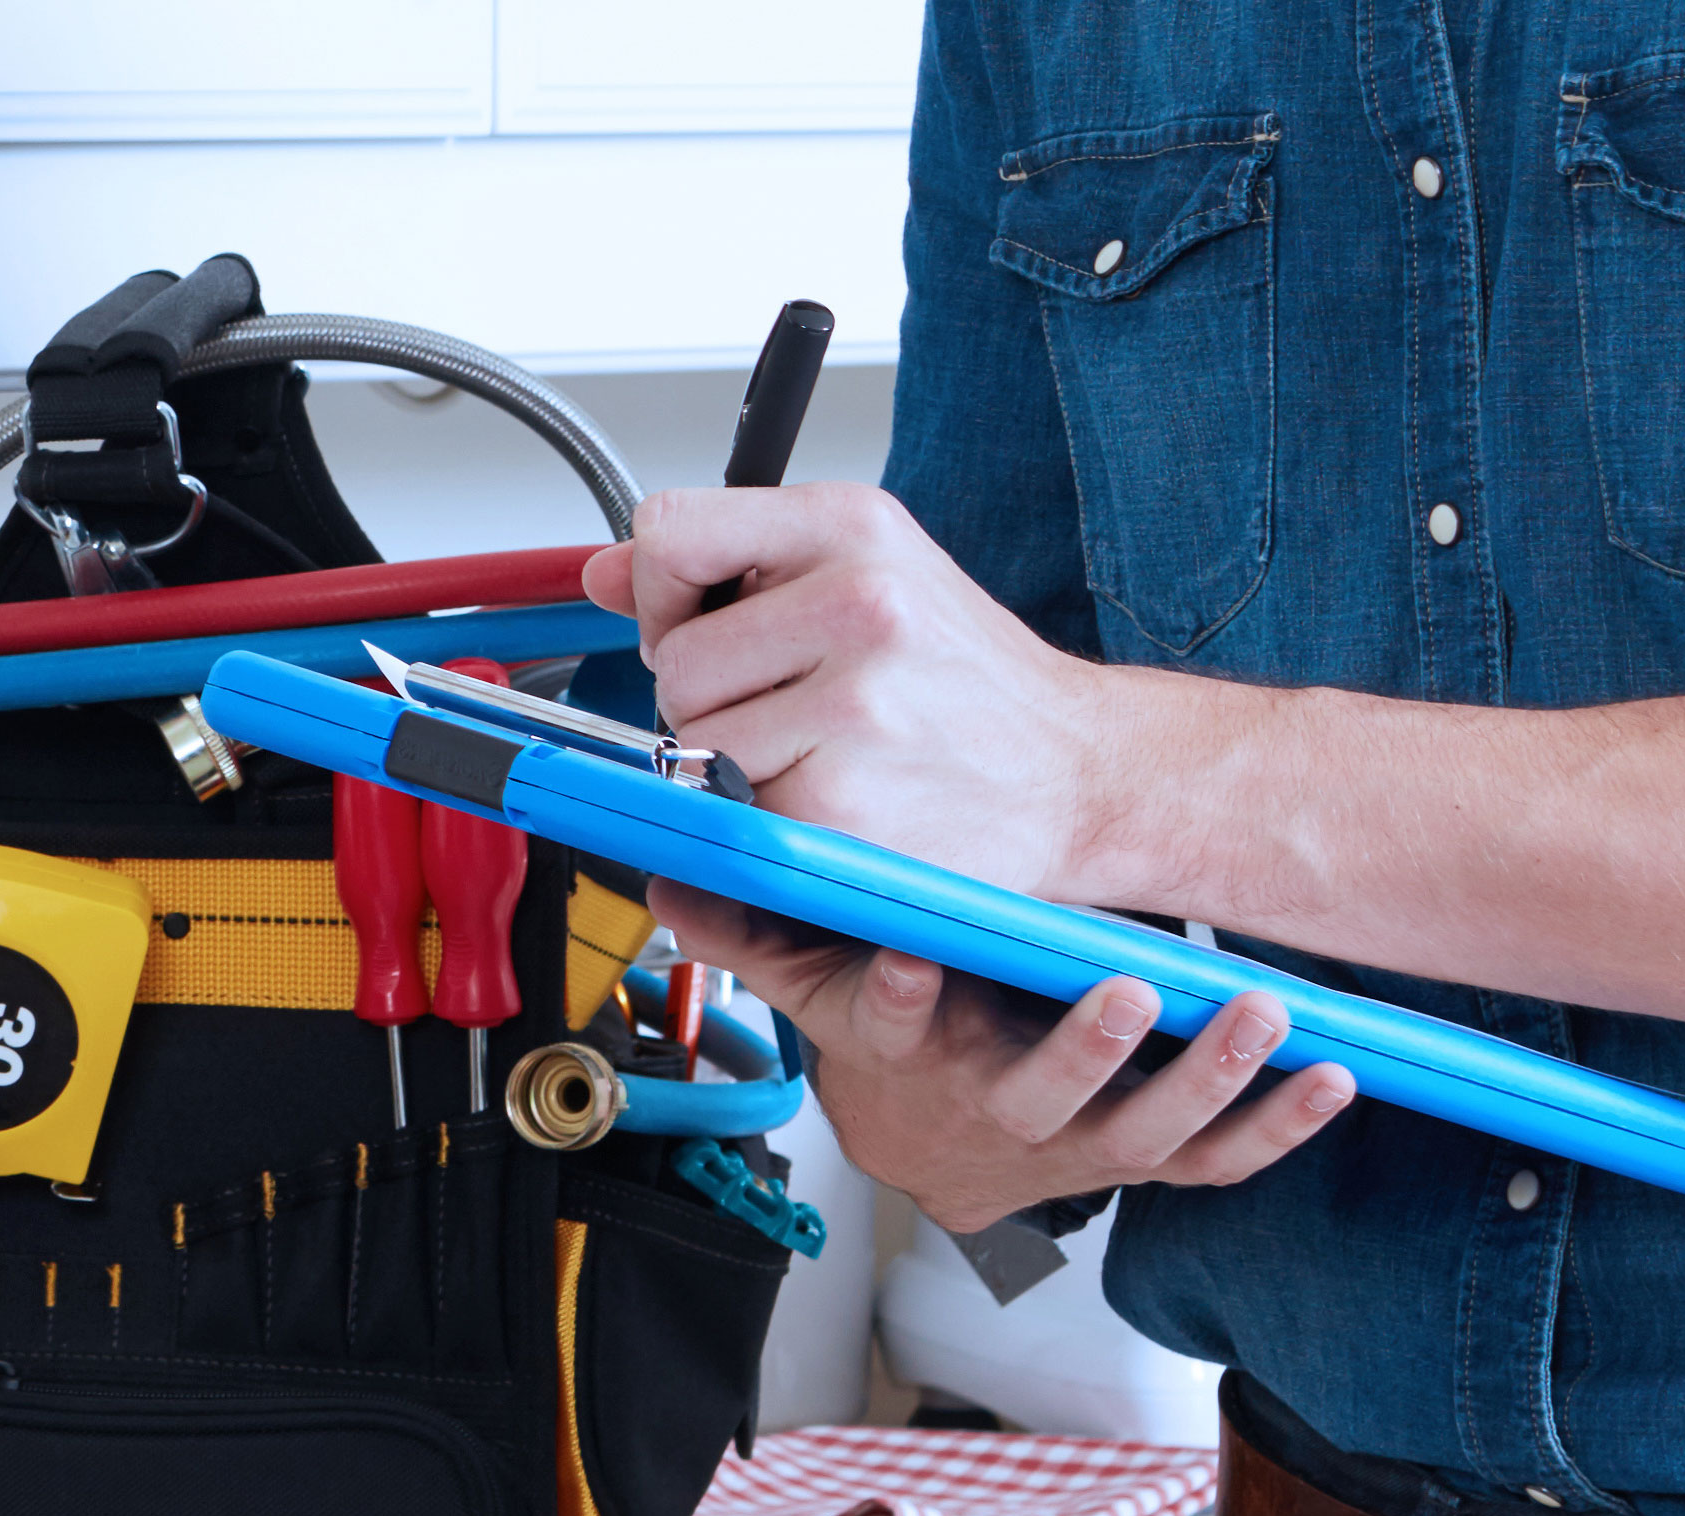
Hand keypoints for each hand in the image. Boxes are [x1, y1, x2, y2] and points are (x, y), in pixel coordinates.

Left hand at [581, 484, 1225, 905]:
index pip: (669, 530)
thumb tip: (600, 571)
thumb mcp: (863, 575)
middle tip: (792, 707)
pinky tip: (845, 798)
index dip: (661, 591)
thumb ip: (727, 566)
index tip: (701, 622)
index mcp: (853, 526)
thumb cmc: (966, 682)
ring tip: (828, 750)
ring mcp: (856, 705)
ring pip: (697, 742)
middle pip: (673, 659)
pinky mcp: (844, 802)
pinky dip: (773, 820)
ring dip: (739, 765)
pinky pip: (738, 813)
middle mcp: (860, 601)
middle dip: (710, 697)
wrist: (1083, 773)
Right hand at [659, 881, 1354, 1232]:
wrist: (937, 1154)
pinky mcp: (1145, 1159)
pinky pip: (1219, 1159)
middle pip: (1041, 1096)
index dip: (895, 998)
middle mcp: (998, 1108)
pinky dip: (1278, 1126)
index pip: (891, 1030)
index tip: (908, 962)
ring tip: (1261, 1014)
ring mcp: (1080, 1141)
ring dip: (1208, 1076)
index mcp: (915, 1058)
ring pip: (1146, 1129)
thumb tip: (667, 866)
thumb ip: (750, 924)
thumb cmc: (892, 1047)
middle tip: (1129, 988)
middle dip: (1086, 1047)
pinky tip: (1333, 1078)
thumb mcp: (807, 986)